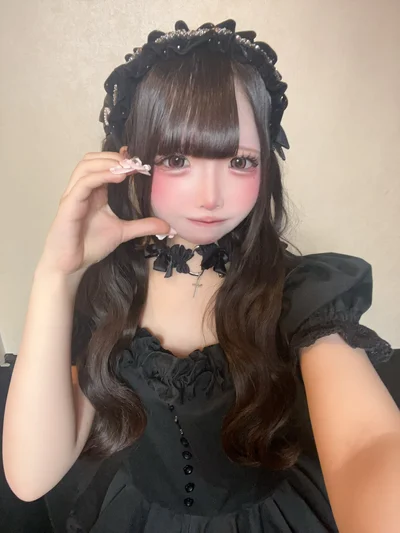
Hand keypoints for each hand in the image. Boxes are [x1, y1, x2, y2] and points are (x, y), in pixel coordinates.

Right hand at [38, 151, 173, 276]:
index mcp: (93, 192)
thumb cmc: (90, 245)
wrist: (71, 265)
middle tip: (136, 162)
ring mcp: (74, 195)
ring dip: (107, 162)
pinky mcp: (69, 204)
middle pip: (92, 159)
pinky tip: (118, 176)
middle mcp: (81, 189)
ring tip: (128, 167)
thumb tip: (167, 226)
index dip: (120, 159)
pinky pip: (84, 183)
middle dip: (114, 157)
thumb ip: (143, 225)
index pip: (102, 165)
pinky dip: (101, 176)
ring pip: (86, 166)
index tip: (140, 159)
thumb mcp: (123, 232)